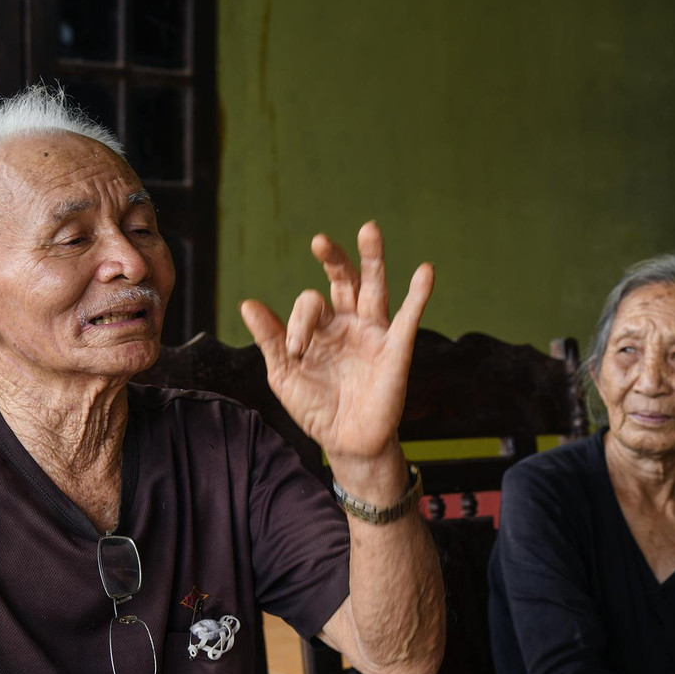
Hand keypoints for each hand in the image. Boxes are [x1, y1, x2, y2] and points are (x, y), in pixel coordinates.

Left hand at [240, 222, 432, 491]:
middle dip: (334, 259)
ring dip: (372, 259)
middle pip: (345, 279)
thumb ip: (270, 338)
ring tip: (368, 230)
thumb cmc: (315, 408)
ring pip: (375, 288)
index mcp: (322, 326)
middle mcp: (349, 322)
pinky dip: (419, 294)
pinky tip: (426, 271)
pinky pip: (409, 319)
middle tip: (319, 241)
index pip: (309, 304)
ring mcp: (374, 334)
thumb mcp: (285, 374)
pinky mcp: (396, 351)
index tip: (294, 350)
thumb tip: (247, 303)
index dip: (298, 323)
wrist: (345, 443)